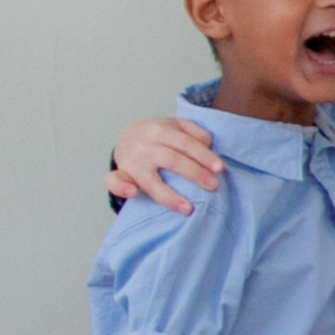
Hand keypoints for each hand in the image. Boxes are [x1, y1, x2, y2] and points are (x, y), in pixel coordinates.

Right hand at [107, 117, 223, 214]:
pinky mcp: (120, 174)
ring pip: (150, 180)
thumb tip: (209, 145)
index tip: (220, 168)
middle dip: (195, 174)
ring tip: (189, 208)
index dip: (203, 156)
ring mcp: (131, 162)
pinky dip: (121, 188)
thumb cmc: (161, 135)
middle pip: (172, 161)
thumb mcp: (178, 126)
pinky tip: (133, 194)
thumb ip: (195, 133)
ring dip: (170, 196)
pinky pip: (114, 182)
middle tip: (214, 186)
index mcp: (161, 131)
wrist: (128, 136)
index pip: (186, 144)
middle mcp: (145, 146)